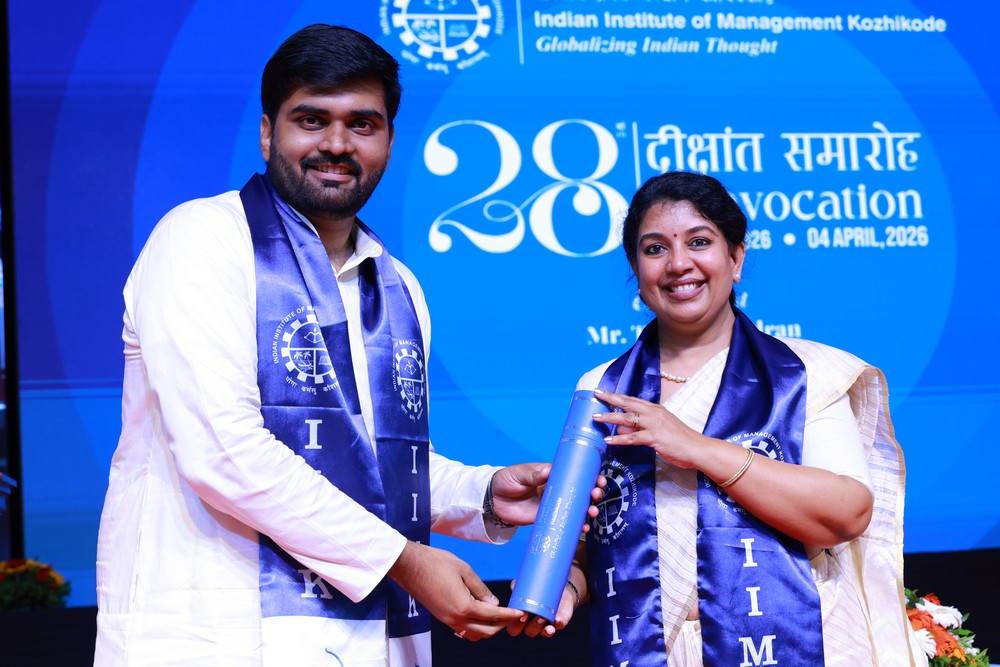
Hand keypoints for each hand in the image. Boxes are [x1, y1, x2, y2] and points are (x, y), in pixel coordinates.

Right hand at [387, 541, 522, 639]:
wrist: (409, 566)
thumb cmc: (435, 563)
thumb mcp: (464, 570)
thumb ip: (481, 589)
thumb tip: (493, 603)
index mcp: (464, 607)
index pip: (493, 616)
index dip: (509, 615)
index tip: (520, 613)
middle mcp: (456, 619)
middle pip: (486, 631)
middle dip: (502, 625)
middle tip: (512, 615)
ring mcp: (447, 620)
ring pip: (474, 634)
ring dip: (488, 628)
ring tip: (497, 616)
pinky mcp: (441, 618)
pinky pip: (462, 630)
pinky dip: (474, 627)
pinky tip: (478, 616)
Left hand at [491, 463, 604, 528]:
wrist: (493, 500)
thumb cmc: (508, 480)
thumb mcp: (520, 474)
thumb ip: (533, 474)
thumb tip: (547, 471)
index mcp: (552, 474)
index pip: (575, 474)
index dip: (589, 476)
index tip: (598, 479)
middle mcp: (557, 489)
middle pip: (580, 491)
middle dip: (592, 493)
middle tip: (596, 494)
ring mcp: (554, 504)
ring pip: (576, 508)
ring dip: (588, 510)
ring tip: (592, 512)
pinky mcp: (548, 518)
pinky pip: (565, 522)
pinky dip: (576, 526)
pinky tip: (583, 528)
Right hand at [507, 567, 584, 637]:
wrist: (555, 584)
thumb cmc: (535, 587)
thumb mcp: (525, 585)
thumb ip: (517, 585)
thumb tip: (515, 585)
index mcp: (522, 620)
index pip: (514, 629)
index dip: (515, 625)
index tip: (519, 614)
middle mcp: (534, 625)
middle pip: (530, 632)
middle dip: (531, 626)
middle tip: (532, 615)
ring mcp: (548, 624)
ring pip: (544, 632)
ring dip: (544, 628)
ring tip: (543, 617)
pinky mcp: (560, 621)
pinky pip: (559, 625)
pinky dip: (558, 623)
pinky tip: (557, 620)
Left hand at [591, 389, 706, 468]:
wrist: (697, 448)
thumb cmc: (679, 440)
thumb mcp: (659, 429)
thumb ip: (640, 428)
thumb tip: (621, 428)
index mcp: (655, 409)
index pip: (632, 400)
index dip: (617, 395)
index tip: (603, 391)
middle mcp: (654, 413)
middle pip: (628, 403)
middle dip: (610, 398)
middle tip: (596, 393)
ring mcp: (654, 424)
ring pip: (628, 418)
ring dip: (610, 417)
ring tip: (595, 418)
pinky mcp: (655, 437)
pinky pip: (633, 438)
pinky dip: (620, 439)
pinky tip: (609, 441)